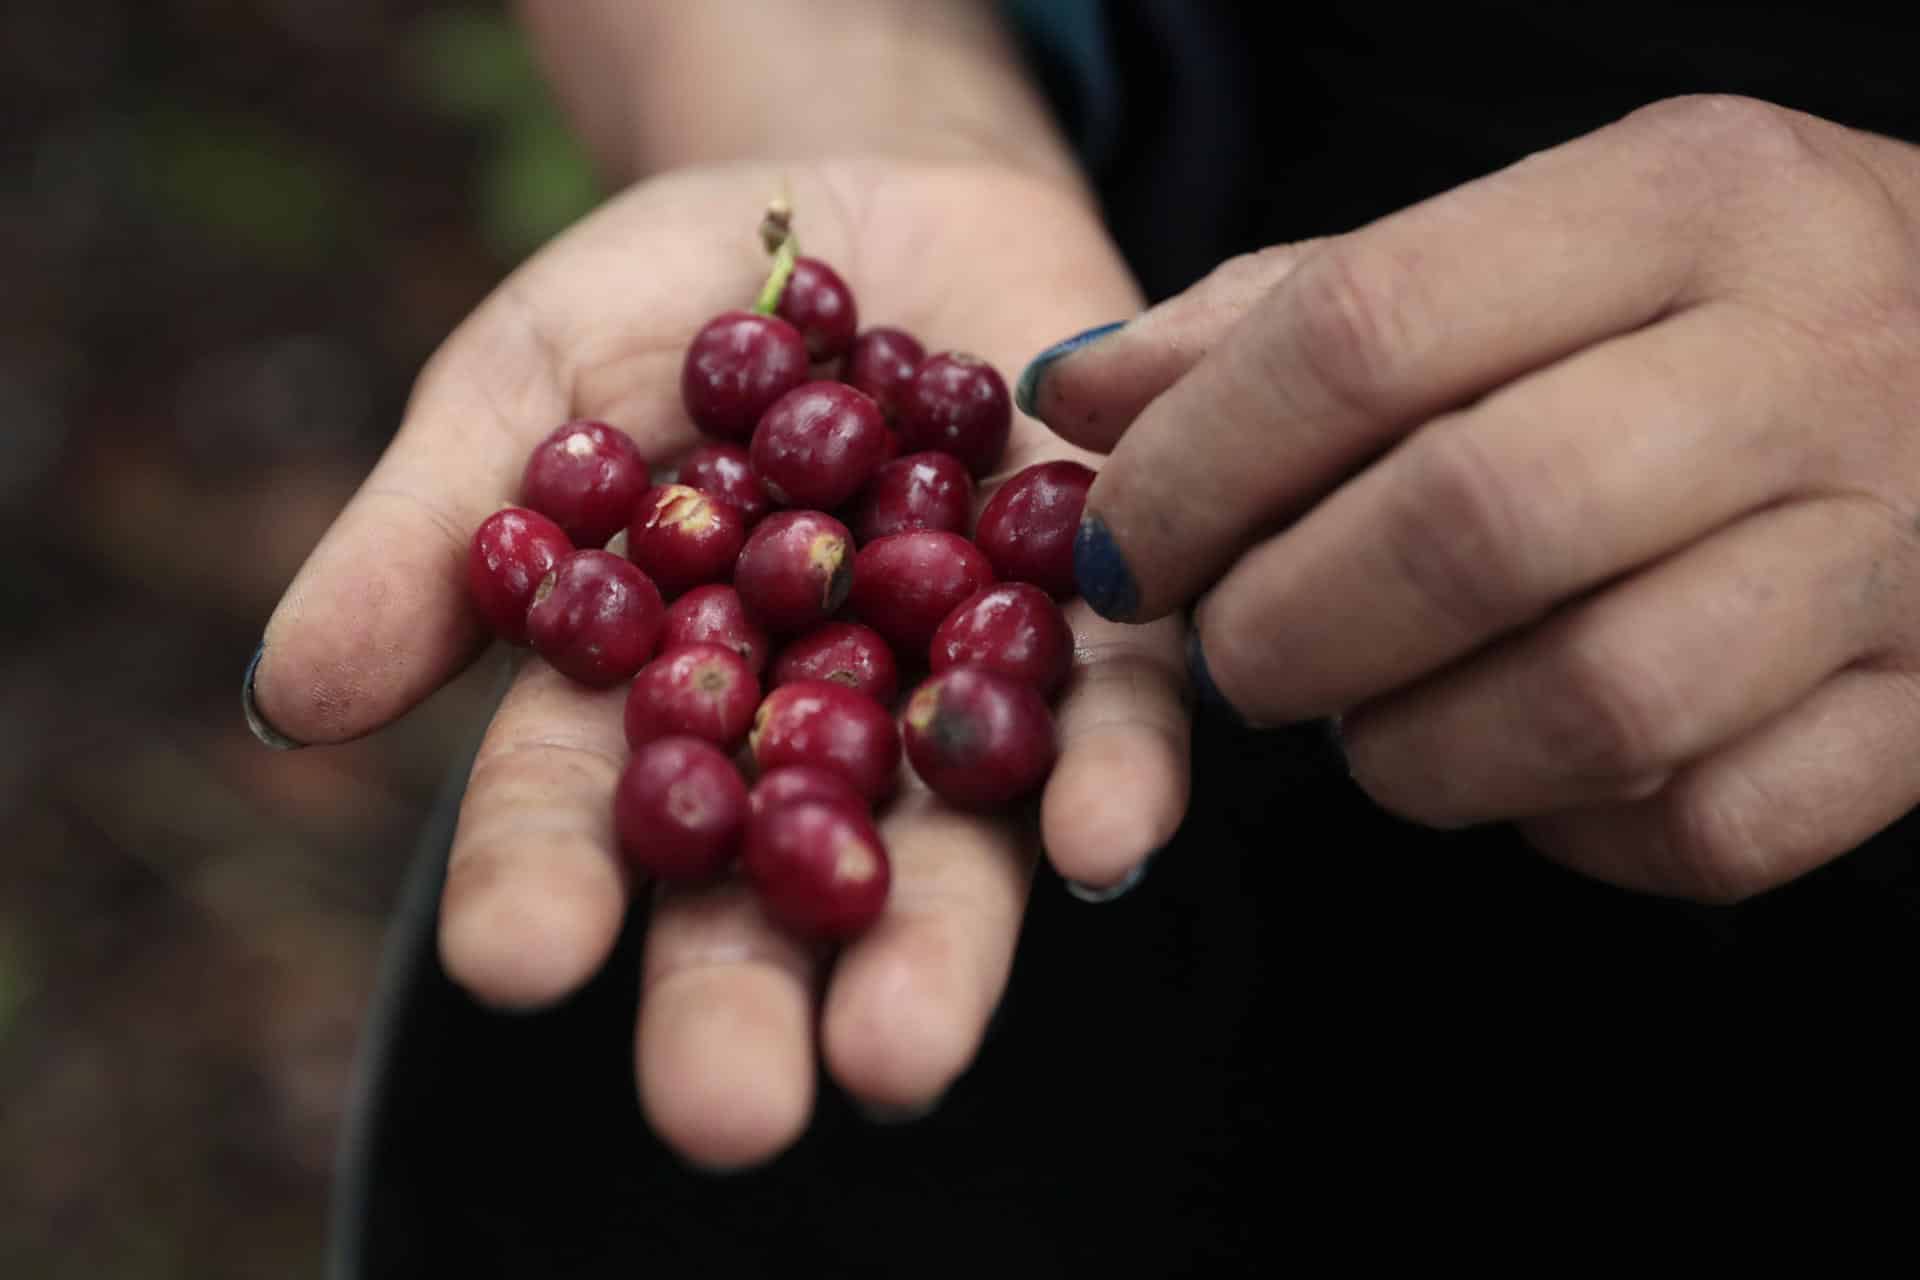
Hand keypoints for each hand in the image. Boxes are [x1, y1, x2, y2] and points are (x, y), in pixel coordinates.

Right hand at [247, 156, 1188, 1164]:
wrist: (866, 201)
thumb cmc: (664, 304)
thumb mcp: (525, 380)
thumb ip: (438, 533)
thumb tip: (291, 697)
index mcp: (645, 701)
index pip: (579, 812)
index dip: (542, 882)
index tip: (515, 960)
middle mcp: (802, 734)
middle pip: (767, 882)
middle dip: (748, 996)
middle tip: (731, 1111)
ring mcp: (951, 690)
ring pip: (946, 843)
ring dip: (933, 945)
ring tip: (903, 1047)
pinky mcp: (1093, 628)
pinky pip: (1112, 718)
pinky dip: (1105, 779)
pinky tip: (1095, 842)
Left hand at [1024, 95, 1919, 903]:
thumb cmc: (1706, 304)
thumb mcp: (1525, 241)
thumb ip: (1289, 313)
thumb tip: (1074, 398)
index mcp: (1678, 203)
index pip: (1366, 332)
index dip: (1197, 466)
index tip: (1121, 550)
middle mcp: (1804, 359)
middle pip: (1473, 526)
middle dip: (1287, 628)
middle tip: (1236, 655)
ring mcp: (1897, 547)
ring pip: (1595, 706)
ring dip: (1416, 750)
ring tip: (1372, 718)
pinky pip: (1707, 826)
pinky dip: (1570, 830)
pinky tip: (1527, 765)